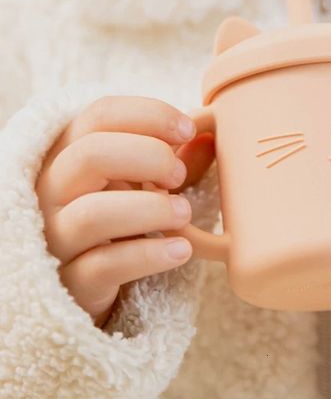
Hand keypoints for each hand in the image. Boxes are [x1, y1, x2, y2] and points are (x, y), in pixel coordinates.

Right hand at [35, 96, 214, 328]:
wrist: (91, 283)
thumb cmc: (122, 219)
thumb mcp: (144, 183)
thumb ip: (173, 161)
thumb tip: (209, 137)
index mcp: (70, 154)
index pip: (100, 115)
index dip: (150, 115)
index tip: (188, 130)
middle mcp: (53, 191)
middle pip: (90, 154)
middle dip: (148, 156)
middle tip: (179, 176)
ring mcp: (55, 237)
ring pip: (92, 213)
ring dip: (150, 208)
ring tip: (184, 213)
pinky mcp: (70, 282)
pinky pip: (104, 265)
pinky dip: (150, 255)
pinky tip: (182, 249)